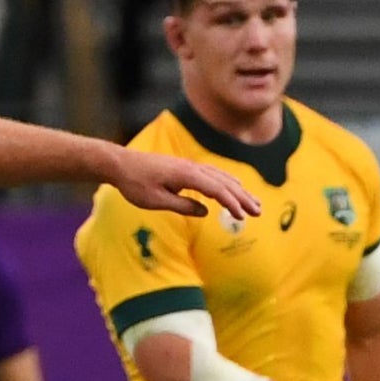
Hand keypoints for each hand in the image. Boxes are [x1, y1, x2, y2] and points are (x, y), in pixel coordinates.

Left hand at [106, 148, 261, 219]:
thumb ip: (182, 206)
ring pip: (221, 177)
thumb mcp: (156, 201)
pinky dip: (227, 183)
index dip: (232, 203)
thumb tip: (206, 211)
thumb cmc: (135, 184)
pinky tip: (234, 190)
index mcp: (186, 175)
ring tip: (253, 203)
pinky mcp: (186, 168)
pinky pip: (213, 175)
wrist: (121, 164)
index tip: (242, 216)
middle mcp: (192, 167)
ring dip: (239, 190)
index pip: (216, 189)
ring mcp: (190, 166)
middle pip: (224, 182)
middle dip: (243, 197)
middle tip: (259, 212)